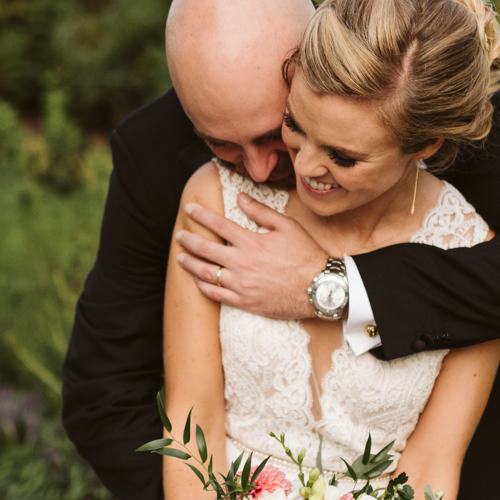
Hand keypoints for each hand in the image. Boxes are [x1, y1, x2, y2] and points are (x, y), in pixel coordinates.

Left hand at [176, 195, 331, 320]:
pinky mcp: (245, 302)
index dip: (201, 215)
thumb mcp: (287, 226)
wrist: (320, 288)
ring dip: (189, 264)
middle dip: (189, 241)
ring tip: (180, 258)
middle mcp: (242, 263)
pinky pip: (216, 295)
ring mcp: (242, 285)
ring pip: (206, 273)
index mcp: (252, 242)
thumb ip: (261, 212)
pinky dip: (203, 287)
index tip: (190, 209)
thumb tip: (241, 198)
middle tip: (179, 235)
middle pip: (206, 249)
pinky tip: (197, 281)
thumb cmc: (306, 255)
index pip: (218, 225)